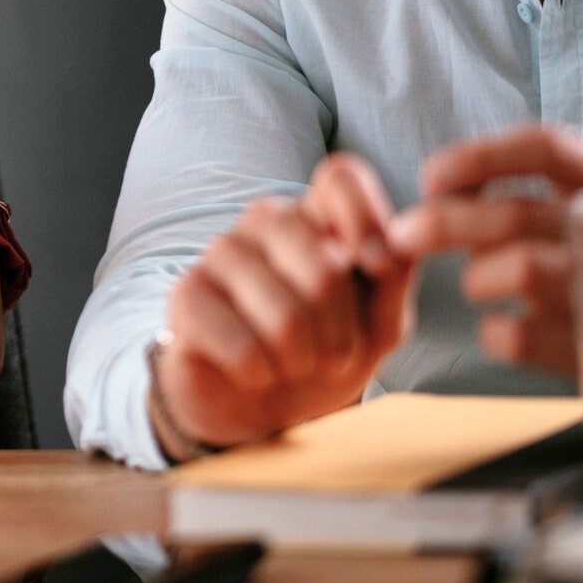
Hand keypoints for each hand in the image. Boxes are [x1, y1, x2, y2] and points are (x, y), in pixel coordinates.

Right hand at [154, 154, 416, 455]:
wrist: (260, 407)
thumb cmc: (323, 356)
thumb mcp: (379, 325)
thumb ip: (394, 280)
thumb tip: (397, 244)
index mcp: (315, 218)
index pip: (338, 175)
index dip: (364, 216)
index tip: (377, 268)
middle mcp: (264, 223)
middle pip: (319, 259)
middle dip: (339, 326)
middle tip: (335, 355)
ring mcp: (219, 254)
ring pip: (281, 308)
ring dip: (301, 357)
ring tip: (294, 367)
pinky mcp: (186, 294)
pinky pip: (241, 343)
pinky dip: (261, 372)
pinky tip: (256, 374)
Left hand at [388, 125, 582, 373]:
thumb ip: (536, 193)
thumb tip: (441, 191)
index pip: (549, 150)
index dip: (479, 158)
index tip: (431, 178)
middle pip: (517, 214)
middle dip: (443, 223)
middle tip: (402, 235)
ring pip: (521, 269)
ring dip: (479, 277)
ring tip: (480, 285)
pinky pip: (521, 338)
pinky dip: (493, 332)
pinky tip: (499, 329)